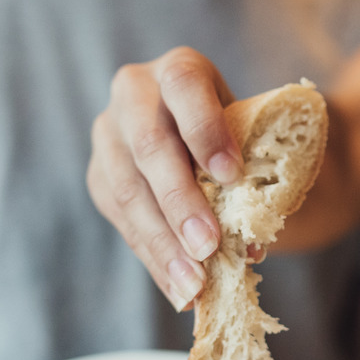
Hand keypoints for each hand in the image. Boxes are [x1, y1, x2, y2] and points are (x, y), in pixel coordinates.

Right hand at [87, 48, 243, 309]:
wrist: (210, 144)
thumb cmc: (245, 140)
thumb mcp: (258, 141)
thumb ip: (259, 175)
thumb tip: (250, 243)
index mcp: (180, 70)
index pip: (185, 86)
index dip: (206, 128)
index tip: (231, 175)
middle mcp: (134, 93)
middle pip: (150, 144)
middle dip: (180, 201)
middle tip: (208, 246)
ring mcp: (109, 135)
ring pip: (127, 189)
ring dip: (163, 242)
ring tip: (193, 284)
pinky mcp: (100, 177)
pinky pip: (122, 221)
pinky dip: (154, 259)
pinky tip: (178, 289)